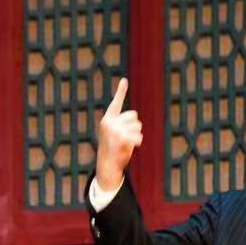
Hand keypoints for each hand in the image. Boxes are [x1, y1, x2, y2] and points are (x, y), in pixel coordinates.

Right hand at [95, 77, 142, 192]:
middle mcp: (110, 123)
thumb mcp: (112, 133)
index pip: (116, 103)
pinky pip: (138, 136)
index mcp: (107, 119)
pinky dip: (138, 141)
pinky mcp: (122, 139)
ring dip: (136, 134)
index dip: (121, 91)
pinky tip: (132, 146)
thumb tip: (135, 120)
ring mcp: (116, 131)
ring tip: (127, 142)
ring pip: (138, 125)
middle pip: (134, 116)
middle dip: (134, 126)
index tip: (124, 80)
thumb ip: (121, 124)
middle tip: (125, 137)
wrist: (107, 165)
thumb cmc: (111, 148)